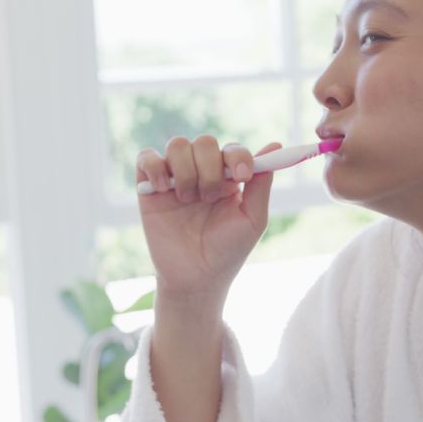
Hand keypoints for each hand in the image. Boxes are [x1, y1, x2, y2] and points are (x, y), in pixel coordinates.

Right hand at [135, 134, 282, 302]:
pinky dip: (156, 166)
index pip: (232, 149)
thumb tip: (275, 145)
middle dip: (209, 168)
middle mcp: (201, 172)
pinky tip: (164, 189)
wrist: (195, 278)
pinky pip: (146, 157)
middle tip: (210, 198)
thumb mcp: (253, 218)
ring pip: (177, 145)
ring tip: (188, 199)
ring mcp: (175, 178)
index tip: (242, 177)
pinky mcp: (149, 187)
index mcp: (228, 178)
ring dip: (186, 170)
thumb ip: (262, 183)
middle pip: (204, 142)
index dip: (237, 157)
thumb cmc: (227, 251)